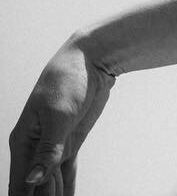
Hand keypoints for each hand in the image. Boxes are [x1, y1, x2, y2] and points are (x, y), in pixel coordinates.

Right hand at [7, 44, 112, 195]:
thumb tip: (33, 180)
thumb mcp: (59, 115)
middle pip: (34, 186)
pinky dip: (67, 187)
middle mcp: (34, 147)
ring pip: (49, 182)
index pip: (19, 183)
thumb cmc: (68, 81)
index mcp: (24, 142)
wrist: (89, 61)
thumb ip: (48, 150)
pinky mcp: (69, 142)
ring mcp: (52, 145)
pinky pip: (66, 171)